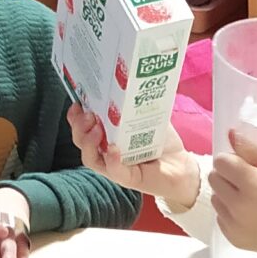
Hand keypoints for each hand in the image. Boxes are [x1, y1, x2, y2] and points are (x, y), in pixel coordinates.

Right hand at [70, 102, 199, 210]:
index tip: (77, 103)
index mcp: (106, 136)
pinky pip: (115, 172)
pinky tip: (113, 149)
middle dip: (79, 127)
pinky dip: (112, 160)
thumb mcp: (148, 116)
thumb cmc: (160, 141)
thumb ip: (138, 101)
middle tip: (88, 114)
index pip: (82, 128)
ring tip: (96, 129)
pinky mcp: (130, 179)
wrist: (181, 166)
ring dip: (89, 143)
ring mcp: (115, 167)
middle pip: (81, 142)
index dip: (75, 117)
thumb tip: (135, 79)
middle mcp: (105, 152)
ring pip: (91, 159)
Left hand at [211, 130, 256, 257]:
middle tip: (250, 181)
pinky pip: (220, 217)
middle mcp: (238, 205)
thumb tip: (230, 134)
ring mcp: (235, 225)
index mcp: (252, 183)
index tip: (248, 166)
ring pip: (215, 198)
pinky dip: (231, 213)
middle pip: (214, 178)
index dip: (233, 159)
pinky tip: (251, 214)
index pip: (221, 161)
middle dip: (228, 175)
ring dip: (227, 194)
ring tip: (251, 199)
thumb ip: (254, 149)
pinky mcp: (234, 239)